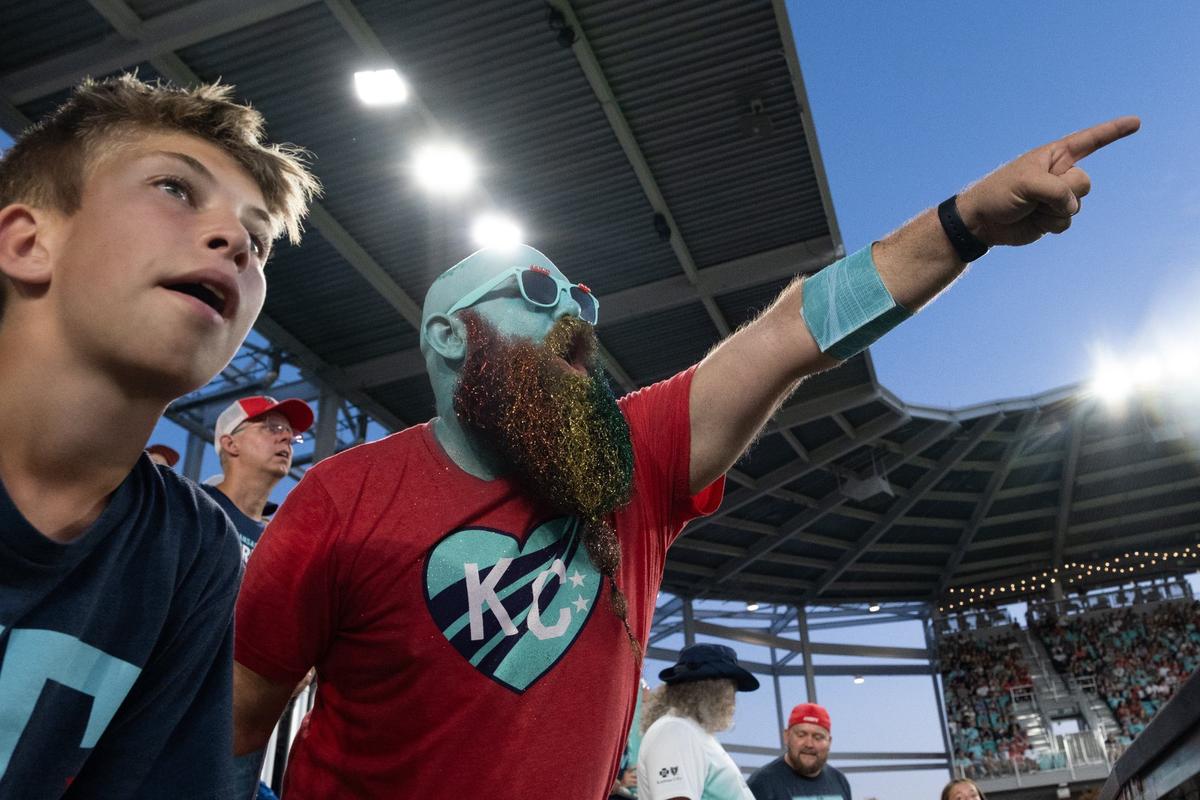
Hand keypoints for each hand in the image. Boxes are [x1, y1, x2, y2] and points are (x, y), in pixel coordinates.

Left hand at [957, 116, 1139, 245]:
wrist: (982, 222)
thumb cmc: (999, 193)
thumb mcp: (1026, 182)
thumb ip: (1055, 189)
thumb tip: (1071, 207)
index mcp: (1054, 155)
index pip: (1090, 140)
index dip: (1114, 131)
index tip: (1136, 122)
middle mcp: (1060, 174)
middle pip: (1084, 183)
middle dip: (1064, 192)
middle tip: (1036, 195)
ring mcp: (1058, 197)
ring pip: (1077, 205)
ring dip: (1054, 211)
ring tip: (1031, 208)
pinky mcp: (1053, 217)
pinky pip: (1067, 222)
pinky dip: (1051, 225)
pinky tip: (1033, 221)